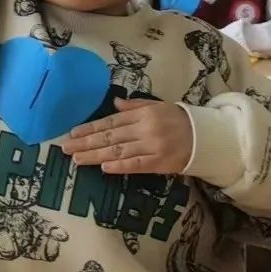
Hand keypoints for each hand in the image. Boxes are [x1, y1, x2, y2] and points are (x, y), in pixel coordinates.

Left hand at [60, 98, 193, 174]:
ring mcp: (151, 147)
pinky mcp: (159, 163)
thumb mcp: (157, 106)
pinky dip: (119, 166)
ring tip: (77, 159)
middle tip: (66, 148)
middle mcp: (144, 129)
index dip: (91, 128)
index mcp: (142, 114)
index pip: (111, 121)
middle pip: (110, 137)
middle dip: (86, 143)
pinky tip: (104, 168)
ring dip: (96, 156)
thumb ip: (135, 106)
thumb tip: (114, 104)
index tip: (73, 133)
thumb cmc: (179, 120)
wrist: (204, 137)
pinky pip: (136, 165)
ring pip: (118, 152)